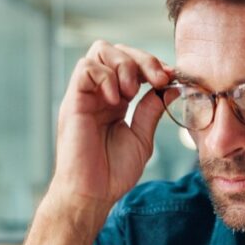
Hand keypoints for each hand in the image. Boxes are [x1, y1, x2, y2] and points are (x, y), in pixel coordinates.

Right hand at [50, 40, 171, 209]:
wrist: (92, 194)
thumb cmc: (112, 173)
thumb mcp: (141, 137)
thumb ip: (151, 110)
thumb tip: (171, 87)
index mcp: (115, 100)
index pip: (131, 63)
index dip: (152, 65)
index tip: (171, 78)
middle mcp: (98, 93)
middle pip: (116, 50)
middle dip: (142, 58)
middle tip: (158, 79)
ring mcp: (84, 95)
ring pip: (100, 51)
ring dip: (124, 65)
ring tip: (132, 93)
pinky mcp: (73, 101)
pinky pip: (85, 68)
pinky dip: (106, 77)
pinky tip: (117, 100)